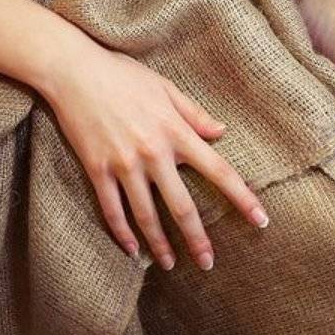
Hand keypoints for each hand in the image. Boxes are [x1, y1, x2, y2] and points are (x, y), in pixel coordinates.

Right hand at [40, 39, 269, 270]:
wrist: (74, 70)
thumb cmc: (121, 73)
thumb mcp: (164, 86)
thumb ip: (194, 113)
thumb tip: (221, 131)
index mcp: (174, 131)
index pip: (218, 170)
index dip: (242, 198)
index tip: (261, 220)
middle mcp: (153, 152)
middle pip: (182, 206)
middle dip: (198, 239)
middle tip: (208, 263)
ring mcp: (124, 164)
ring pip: (146, 216)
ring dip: (160, 245)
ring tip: (170, 264)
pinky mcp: (97, 169)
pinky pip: (112, 209)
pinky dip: (122, 233)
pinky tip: (132, 250)